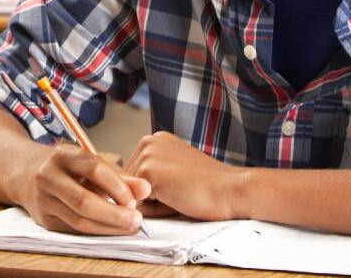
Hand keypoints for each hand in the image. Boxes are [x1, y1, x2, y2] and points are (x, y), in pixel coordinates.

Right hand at [14, 143, 150, 234]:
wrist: (24, 172)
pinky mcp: (43, 219)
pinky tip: (111, 229)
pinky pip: (73, 229)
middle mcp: (48, 176)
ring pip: (78, 219)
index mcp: (62, 155)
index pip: (92, 168)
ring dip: (107, 226)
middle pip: (83, 200)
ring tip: (128, 226)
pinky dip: (96, 231)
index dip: (116, 185)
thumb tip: (145, 189)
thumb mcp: (87, 163)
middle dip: (113, 213)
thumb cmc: (64, 167)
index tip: (135, 198)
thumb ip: (118, 176)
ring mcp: (43, 199)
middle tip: (136, 219)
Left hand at [125, 131, 243, 220]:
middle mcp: (148, 141)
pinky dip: (154, 210)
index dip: (152, 193)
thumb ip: (145, 183)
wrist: (231, 190)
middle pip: (128, 185)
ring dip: (150, 204)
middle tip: (181, 191)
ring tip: (178, 195)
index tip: (180, 186)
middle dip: (148, 198)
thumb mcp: (172, 177)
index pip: (133, 177)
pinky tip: (176, 198)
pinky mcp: (148, 170)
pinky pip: (136, 203)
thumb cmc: (206, 189)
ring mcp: (147, 154)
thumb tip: (118, 199)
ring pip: (130, 195)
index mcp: (155, 141)